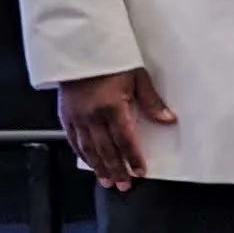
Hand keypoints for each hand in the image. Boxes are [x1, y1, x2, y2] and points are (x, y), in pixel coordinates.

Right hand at [55, 69, 174, 191]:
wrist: (80, 47)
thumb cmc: (110, 59)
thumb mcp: (137, 76)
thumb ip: (151, 101)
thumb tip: (167, 119)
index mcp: (112, 107)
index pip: (125, 140)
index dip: (133, 158)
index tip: (140, 172)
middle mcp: (93, 115)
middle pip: (107, 150)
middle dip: (117, 170)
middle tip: (124, 185)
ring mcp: (77, 117)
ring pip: (89, 149)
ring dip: (99, 167)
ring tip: (107, 181)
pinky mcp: (66, 115)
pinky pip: (73, 140)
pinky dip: (82, 154)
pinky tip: (89, 162)